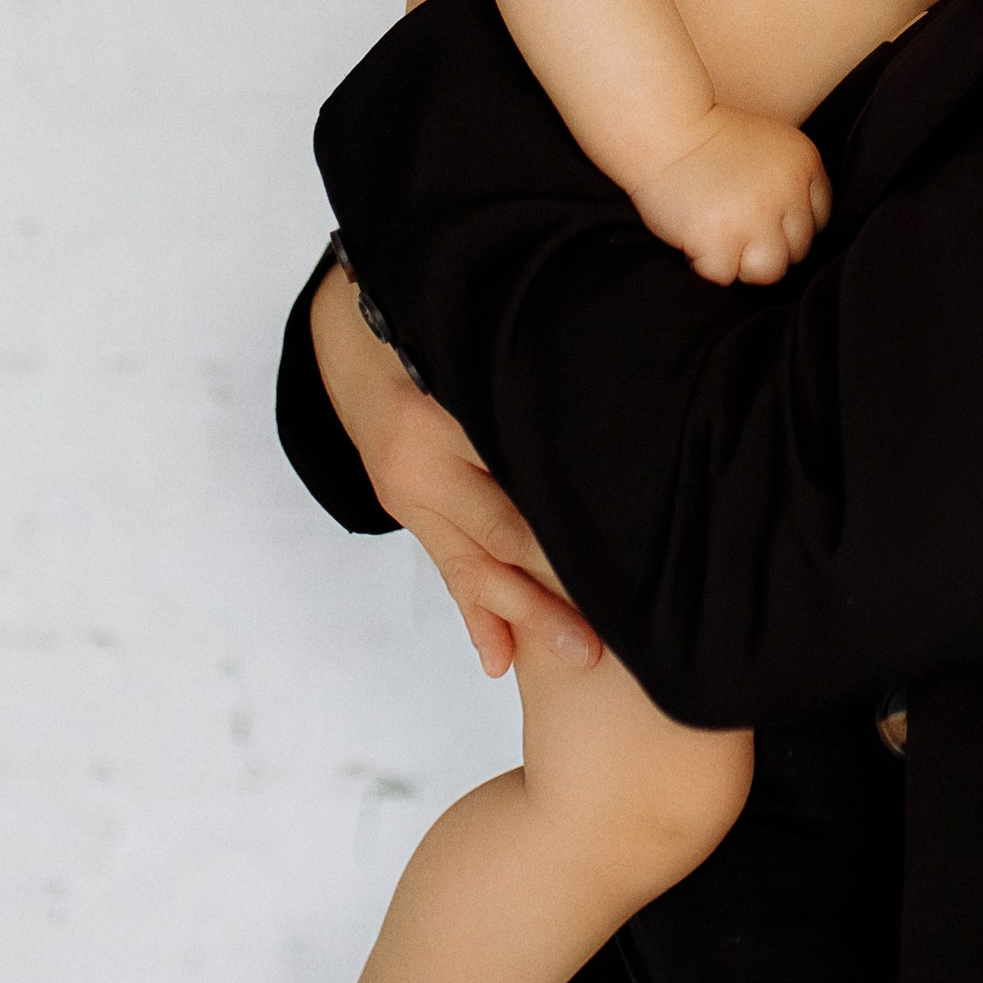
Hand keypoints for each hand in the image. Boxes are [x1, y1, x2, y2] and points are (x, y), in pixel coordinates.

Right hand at [308, 265, 600, 680]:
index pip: (522, 487)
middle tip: (612, 638)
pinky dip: (474, 615)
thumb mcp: (480, 342)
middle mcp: (420, 463)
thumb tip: (620, 420)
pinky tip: (500, 658)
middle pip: (502, 538)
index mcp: (445, 416)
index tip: (636, 561)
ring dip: (525, 615)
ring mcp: (407, 493)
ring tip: (578, 656)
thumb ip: (538, 384)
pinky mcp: (405, 511)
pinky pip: (445, 568)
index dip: (578, 528)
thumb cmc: (434, 324)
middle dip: (559, 590)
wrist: (347, 334)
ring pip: (473, 566)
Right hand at [625, 110, 831, 285]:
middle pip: (797, 250)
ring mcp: (755, 218)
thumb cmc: (708, 139)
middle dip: (765, 244)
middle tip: (733, 224)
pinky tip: (695, 233)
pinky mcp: (721, 240)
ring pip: (769, 270)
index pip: (819, 220)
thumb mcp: (768, 144)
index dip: (787, 225)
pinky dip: (706, 262)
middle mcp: (787, 193)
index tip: (761, 216)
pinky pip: (724, 275)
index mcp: (804, 164)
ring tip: (720, 237)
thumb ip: (790, 183)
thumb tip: (794, 235)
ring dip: (743, 262)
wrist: (662, 129)